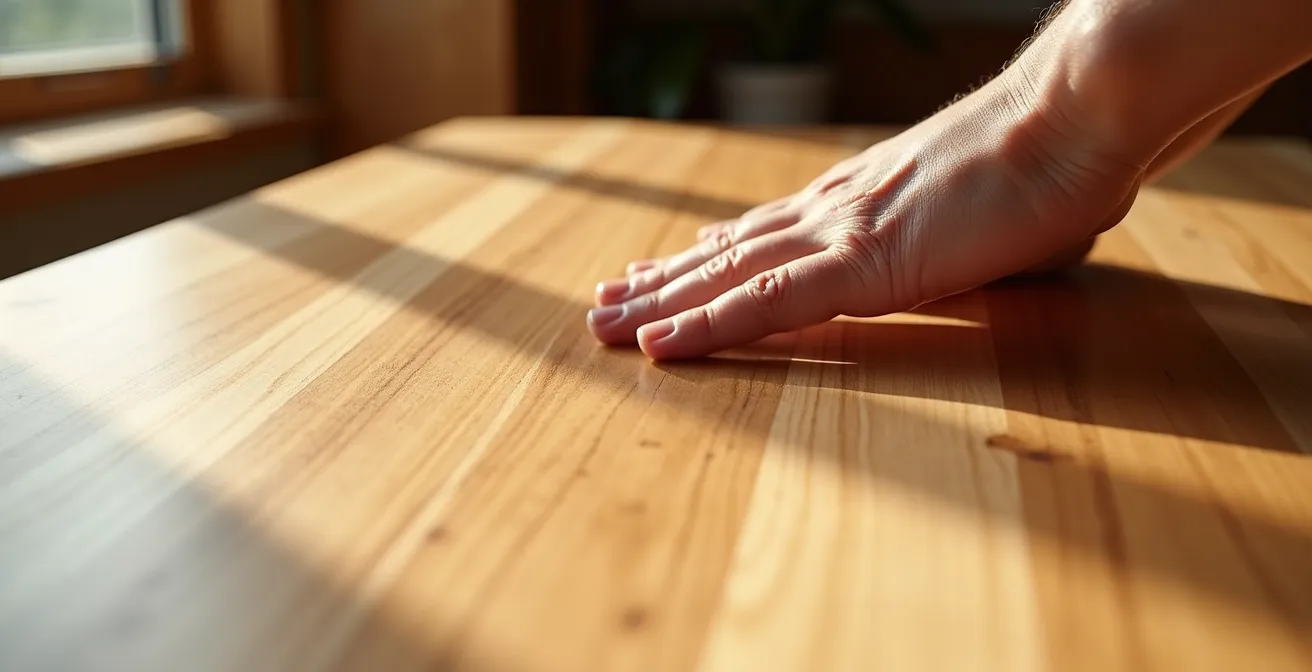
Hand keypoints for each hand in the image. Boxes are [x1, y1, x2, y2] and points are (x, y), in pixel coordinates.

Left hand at [586, 70, 1144, 359]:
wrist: (1076, 117)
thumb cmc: (1053, 159)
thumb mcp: (989, 208)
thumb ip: (959, 233)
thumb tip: (981, 247)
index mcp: (863, 197)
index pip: (769, 231)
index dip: (711, 254)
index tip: (666, 268)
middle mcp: (835, 209)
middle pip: (729, 250)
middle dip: (664, 280)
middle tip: (606, 300)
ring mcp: (842, 233)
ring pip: (726, 275)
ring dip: (661, 303)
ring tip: (603, 321)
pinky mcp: (863, 264)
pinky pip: (767, 303)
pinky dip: (707, 325)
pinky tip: (661, 345)